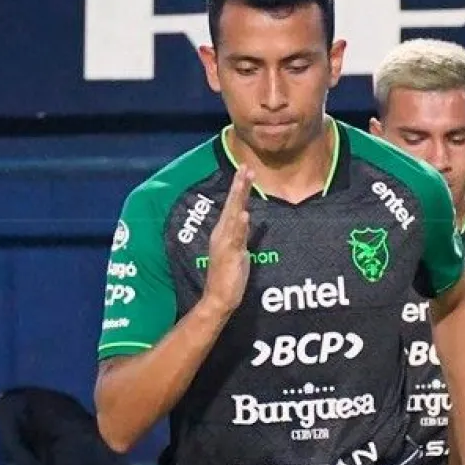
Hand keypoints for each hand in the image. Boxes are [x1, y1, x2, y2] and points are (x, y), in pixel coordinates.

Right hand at [202, 166, 253, 314]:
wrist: (218, 297)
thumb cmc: (229, 276)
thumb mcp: (239, 250)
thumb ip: (241, 235)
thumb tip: (246, 219)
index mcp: (224, 232)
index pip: (233, 205)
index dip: (239, 188)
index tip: (245, 170)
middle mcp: (222, 233)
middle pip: (232, 205)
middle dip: (239, 185)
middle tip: (245, 166)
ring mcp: (224, 243)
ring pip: (233, 215)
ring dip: (239, 198)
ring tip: (244, 180)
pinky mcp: (229, 255)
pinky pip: (235, 238)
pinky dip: (239, 226)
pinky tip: (244, 214)